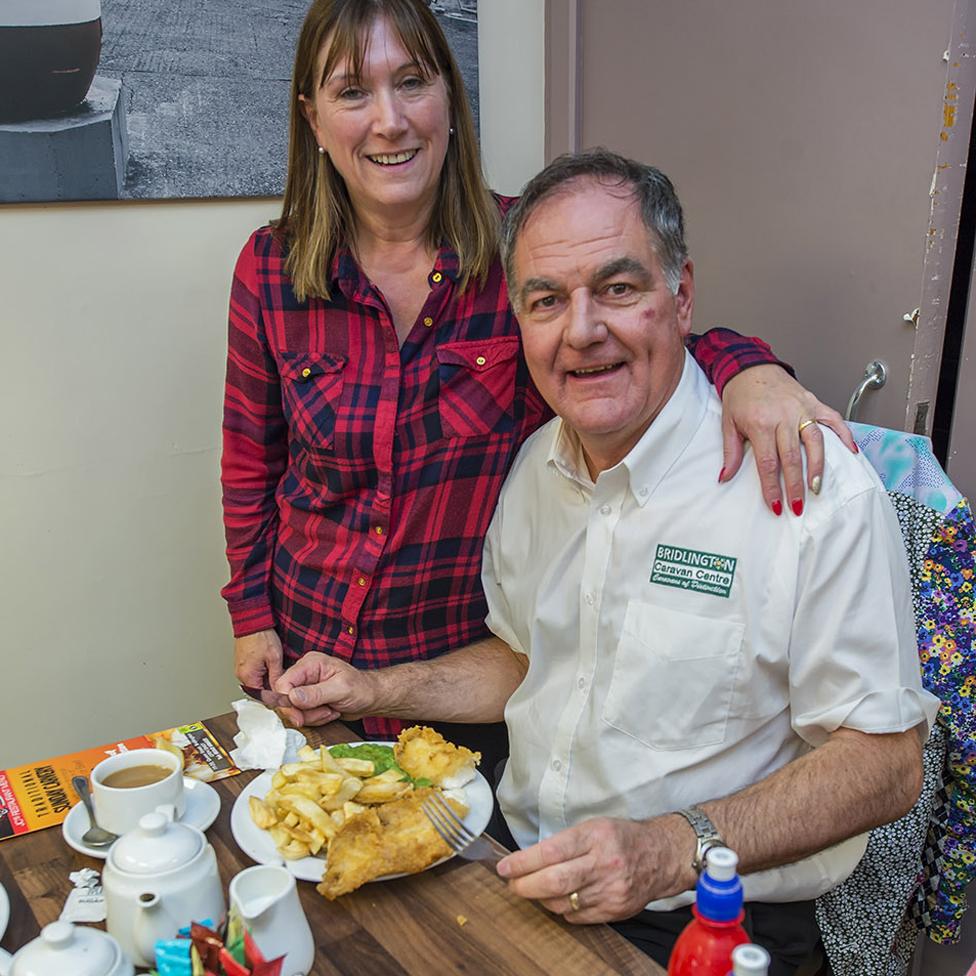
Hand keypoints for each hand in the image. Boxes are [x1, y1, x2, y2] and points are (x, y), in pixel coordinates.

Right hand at [234, 629, 289, 707]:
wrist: (251, 622)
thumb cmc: (261, 636)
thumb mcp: (274, 658)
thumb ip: (276, 677)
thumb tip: (279, 690)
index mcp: (247, 676)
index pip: (262, 696)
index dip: (275, 697)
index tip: (284, 696)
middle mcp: (241, 675)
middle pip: (258, 690)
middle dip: (271, 689)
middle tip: (284, 685)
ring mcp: (240, 669)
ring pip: (256, 682)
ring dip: (267, 681)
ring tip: (278, 675)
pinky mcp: (242, 663)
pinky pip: (253, 674)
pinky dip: (262, 674)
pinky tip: (271, 668)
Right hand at [273, 652, 377, 726]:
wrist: (371, 697)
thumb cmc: (361, 688)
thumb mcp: (341, 689)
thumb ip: (316, 693)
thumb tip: (292, 697)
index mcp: (310, 663)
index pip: (283, 683)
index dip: (287, 703)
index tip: (299, 717)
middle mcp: (305, 673)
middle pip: (285, 699)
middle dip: (305, 712)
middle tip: (326, 711)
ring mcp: (306, 687)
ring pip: (294, 710)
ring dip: (313, 716)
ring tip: (331, 710)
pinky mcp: (308, 699)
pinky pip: (302, 714)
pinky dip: (316, 719)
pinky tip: (330, 712)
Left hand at [496, 816, 692, 923]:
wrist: (661, 856)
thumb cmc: (621, 837)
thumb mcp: (594, 826)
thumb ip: (564, 842)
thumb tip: (529, 859)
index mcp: (595, 836)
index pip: (551, 851)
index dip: (523, 862)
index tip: (505, 867)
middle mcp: (602, 863)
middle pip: (554, 881)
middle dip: (525, 885)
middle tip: (512, 884)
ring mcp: (610, 890)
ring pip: (562, 903)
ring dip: (540, 898)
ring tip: (534, 890)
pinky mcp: (614, 910)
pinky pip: (577, 917)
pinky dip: (562, 909)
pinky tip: (559, 899)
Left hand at [720, 365, 854, 514]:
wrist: (749, 366)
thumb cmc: (739, 395)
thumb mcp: (728, 423)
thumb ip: (731, 452)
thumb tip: (725, 477)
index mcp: (761, 424)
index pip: (769, 463)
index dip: (772, 487)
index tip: (776, 505)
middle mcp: (784, 417)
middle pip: (793, 457)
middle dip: (796, 485)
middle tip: (798, 506)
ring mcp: (802, 409)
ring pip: (816, 442)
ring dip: (818, 467)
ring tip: (817, 488)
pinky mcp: (813, 402)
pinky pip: (833, 419)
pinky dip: (845, 435)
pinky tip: (851, 453)